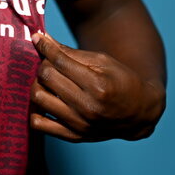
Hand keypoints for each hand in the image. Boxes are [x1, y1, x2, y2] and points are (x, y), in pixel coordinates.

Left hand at [29, 31, 165, 141]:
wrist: (138, 113)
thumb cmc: (120, 81)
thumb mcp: (102, 61)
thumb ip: (70, 52)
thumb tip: (42, 38)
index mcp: (97, 85)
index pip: (59, 61)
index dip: (45, 46)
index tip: (38, 39)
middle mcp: (87, 107)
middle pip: (46, 77)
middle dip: (44, 64)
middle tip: (50, 63)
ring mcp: (79, 124)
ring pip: (38, 98)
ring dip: (39, 84)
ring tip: (49, 82)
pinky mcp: (74, 136)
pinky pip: (39, 124)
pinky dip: (36, 109)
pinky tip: (47, 100)